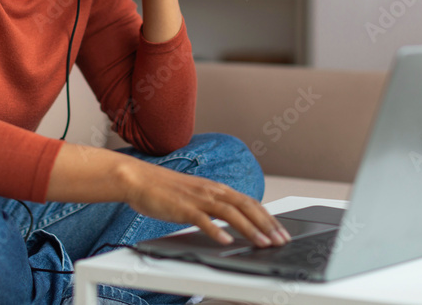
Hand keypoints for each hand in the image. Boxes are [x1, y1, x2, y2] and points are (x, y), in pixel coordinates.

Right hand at [119, 158, 290, 246]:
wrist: (139, 179)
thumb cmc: (165, 190)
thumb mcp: (196, 195)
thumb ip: (213, 206)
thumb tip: (232, 221)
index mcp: (216, 188)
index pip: (249, 202)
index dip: (268, 217)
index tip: (280, 231)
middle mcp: (211, 191)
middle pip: (246, 206)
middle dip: (267, 224)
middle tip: (281, 240)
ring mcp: (197, 199)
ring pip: (230, 213)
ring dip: (249, 229)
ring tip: (263, 243)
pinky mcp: (182, 208)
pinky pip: (202, 220)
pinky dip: (215, 230)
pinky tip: (225, 241)